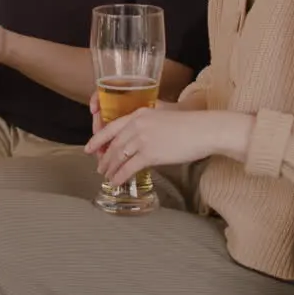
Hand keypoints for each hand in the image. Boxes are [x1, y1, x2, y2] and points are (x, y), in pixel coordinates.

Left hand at [84, 104, 251, 186]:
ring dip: (110, 168)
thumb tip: (140, 139)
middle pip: (114, 144)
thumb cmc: (189, 124)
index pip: (111, 127)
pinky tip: (115, 181)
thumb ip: (148, 123)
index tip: (89, 148)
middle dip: (104, 158)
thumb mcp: (163, 115)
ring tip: (106, 176)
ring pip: (119, 156)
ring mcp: (143, 139)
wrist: (204, 130)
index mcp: (139, 113)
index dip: (98, 139)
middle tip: (99, 167)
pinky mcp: (150, 153)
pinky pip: (129, 167)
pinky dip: (120, 175)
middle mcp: (137, 124)